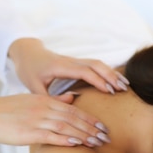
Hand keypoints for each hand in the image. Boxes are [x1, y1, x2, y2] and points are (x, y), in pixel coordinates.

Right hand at [0, 92, 110, 147]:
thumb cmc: (6, 110)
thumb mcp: (31, 100)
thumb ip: (53, 100)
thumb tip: (72, 99)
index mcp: (45, 101)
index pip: (74, 110)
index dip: (90, 118)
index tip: (103, 127)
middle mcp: (44, 108)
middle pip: (74, 118)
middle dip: (93, 128)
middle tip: (107, 137)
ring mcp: (37, 120)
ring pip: (67, 126)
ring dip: (85, 135)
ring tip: (98, 143)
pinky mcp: (29, 132)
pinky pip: (51, 135)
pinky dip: (66, 139)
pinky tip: (78, 144)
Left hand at [8, 38, 128, 95]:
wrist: (26, 53)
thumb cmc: (29, 71)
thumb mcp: (34, 87)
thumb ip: (51, 97)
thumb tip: (72, 100)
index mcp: (60, 67)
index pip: (84, 71)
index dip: (98, 80)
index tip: (110, 91)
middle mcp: (70, 61)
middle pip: (95, 64)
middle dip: (110, 76)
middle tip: (123, 89)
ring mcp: (75, 61)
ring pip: (97, 63)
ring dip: (112, 73)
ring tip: (125, 85)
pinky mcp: (77, 63)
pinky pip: (95, 65)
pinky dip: (107, 72)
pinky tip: (116, 80)